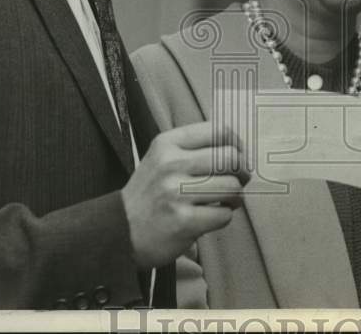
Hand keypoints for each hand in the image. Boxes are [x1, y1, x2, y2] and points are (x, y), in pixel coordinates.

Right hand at [122, 121, 248, 268]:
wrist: (117, 230)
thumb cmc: (149, 194)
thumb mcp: (162, 158)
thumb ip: (195, 148)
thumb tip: (239, 148)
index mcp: (167, 143)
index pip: (219, 131)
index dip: (238, 144)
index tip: (239, 155)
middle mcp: (171, 164)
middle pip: (230, 158)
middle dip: (242, 172)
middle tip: (238, 181)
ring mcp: (176, 193)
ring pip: (231, 187)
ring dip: (235, 197)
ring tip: (224, 201)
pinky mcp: (183, 221)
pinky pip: (224, 214)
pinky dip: (223, 217)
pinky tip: (210, 216)